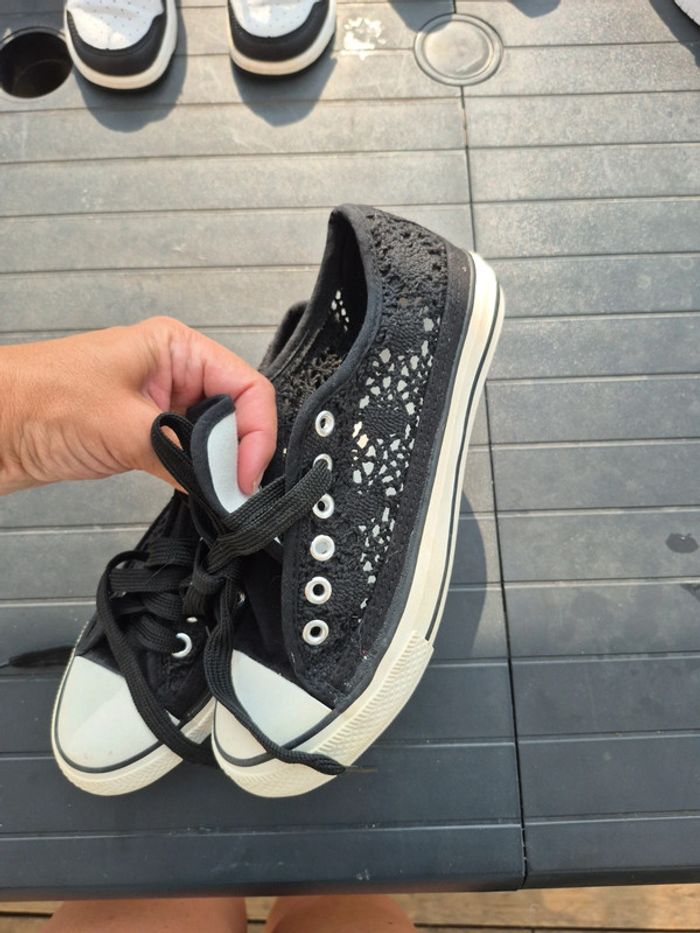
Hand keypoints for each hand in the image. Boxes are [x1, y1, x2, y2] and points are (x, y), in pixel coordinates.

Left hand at [0, 317, 275, 494]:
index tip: (246, 474)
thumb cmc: (34, 399)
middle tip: (233, 490)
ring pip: (213, 438)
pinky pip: (187, 455)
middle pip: (235, 414)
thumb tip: (223, 483)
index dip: (255, 433)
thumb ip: (181, 454)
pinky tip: (195, 491)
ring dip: (216, 467)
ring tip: (216, 494)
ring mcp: (158, 404)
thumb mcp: (122, 425)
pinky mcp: (144, 433)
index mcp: (175, 348)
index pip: (246, 388)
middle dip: (238, 453)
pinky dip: (195, 475)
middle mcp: (173, 372)